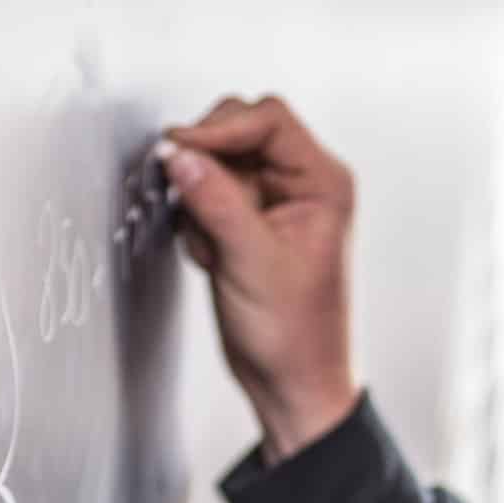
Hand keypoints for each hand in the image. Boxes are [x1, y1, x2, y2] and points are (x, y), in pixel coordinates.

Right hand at [162, 95, 359, 461]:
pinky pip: (205, 194)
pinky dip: (197, 220)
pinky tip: (211, 257)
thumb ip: (215, 201)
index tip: (181, 148)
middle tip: (188, 195)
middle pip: (240, 129)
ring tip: (212, 245)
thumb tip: (180, 154)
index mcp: (324, 183)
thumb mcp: (252, 262)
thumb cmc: (295, 334)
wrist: (289, 381)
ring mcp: (271, 201)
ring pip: (216, 162)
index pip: (269, 120)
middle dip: (207, 162)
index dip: (221, 127)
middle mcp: (301, 184)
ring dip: (199, 197)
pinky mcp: (245, 221)